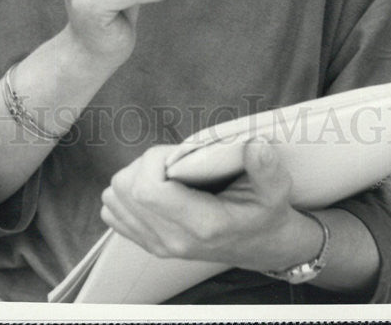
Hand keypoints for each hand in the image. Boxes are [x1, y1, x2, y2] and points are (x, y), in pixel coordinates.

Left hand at [100, 140, 319, 272]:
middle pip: (125, 191)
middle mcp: (173, 239)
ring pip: (115, 200)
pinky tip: (155, 188)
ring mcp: (159, 245)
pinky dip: (127, 194)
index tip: (179, 153)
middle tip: (173, 160)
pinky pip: (115, 214)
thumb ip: (267, 168)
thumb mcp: (276, 189)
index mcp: (201, 225)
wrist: (263, 246)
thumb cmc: (267, 213)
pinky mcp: (150, 244)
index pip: (147, 190)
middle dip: (144, 164)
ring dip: (134, 177)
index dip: (154, 160)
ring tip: (166, 173)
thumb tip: (255, 145)